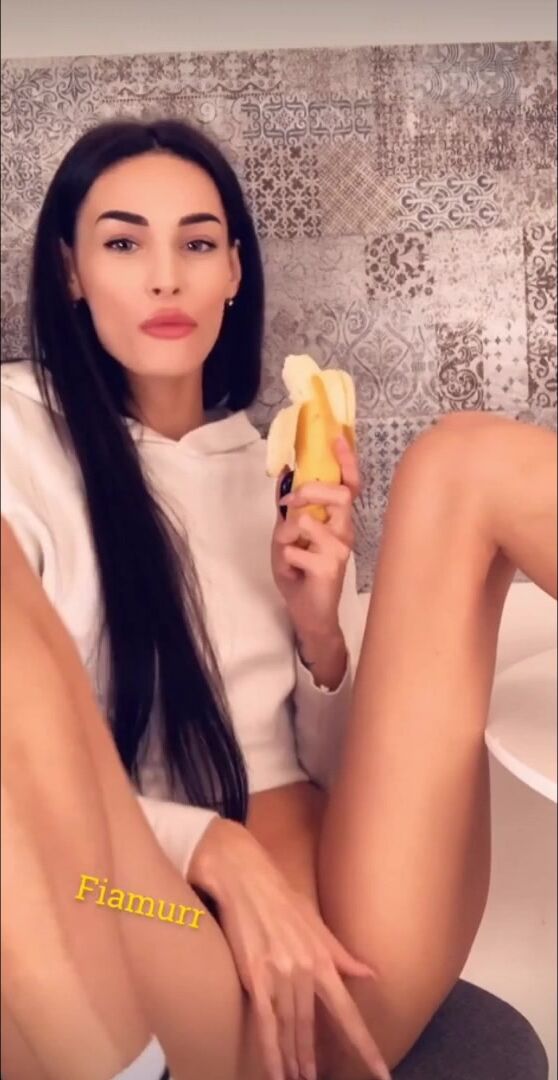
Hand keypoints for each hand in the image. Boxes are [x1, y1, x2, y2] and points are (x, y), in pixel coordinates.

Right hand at [188, 818, 389, 1079]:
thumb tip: (370, 974)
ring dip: (295, 1060)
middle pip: (313, 1027)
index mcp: (322, 957)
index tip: (382, 1073)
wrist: (240, 872)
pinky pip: (265, 1022)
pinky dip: (271, 1051)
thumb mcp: (313, 921)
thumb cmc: (277, 894)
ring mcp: (278, 973)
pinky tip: (276, 1073)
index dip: (365, 1045)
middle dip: (316, 1060)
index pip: (348, 1011)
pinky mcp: (253, 974)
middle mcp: (304, 968)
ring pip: (290, 1028)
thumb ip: (339, 953)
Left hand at [271, 435, 361, 640]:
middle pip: (339, 494)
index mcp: (337, 520)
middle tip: (289, 503)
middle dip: (310, 491)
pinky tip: (294, 571)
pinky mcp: (331, 567)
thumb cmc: (301, 574)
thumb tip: (285, 475)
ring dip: (288, 533)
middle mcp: (344, 531)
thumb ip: (288, 509)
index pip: (349, 485)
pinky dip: (286, 558)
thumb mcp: (287, 536)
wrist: (308, 614)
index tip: (337, 437)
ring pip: (310, 521)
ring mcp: (340, 550)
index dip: (346, 461)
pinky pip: (296, 549)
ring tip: (287, 550)